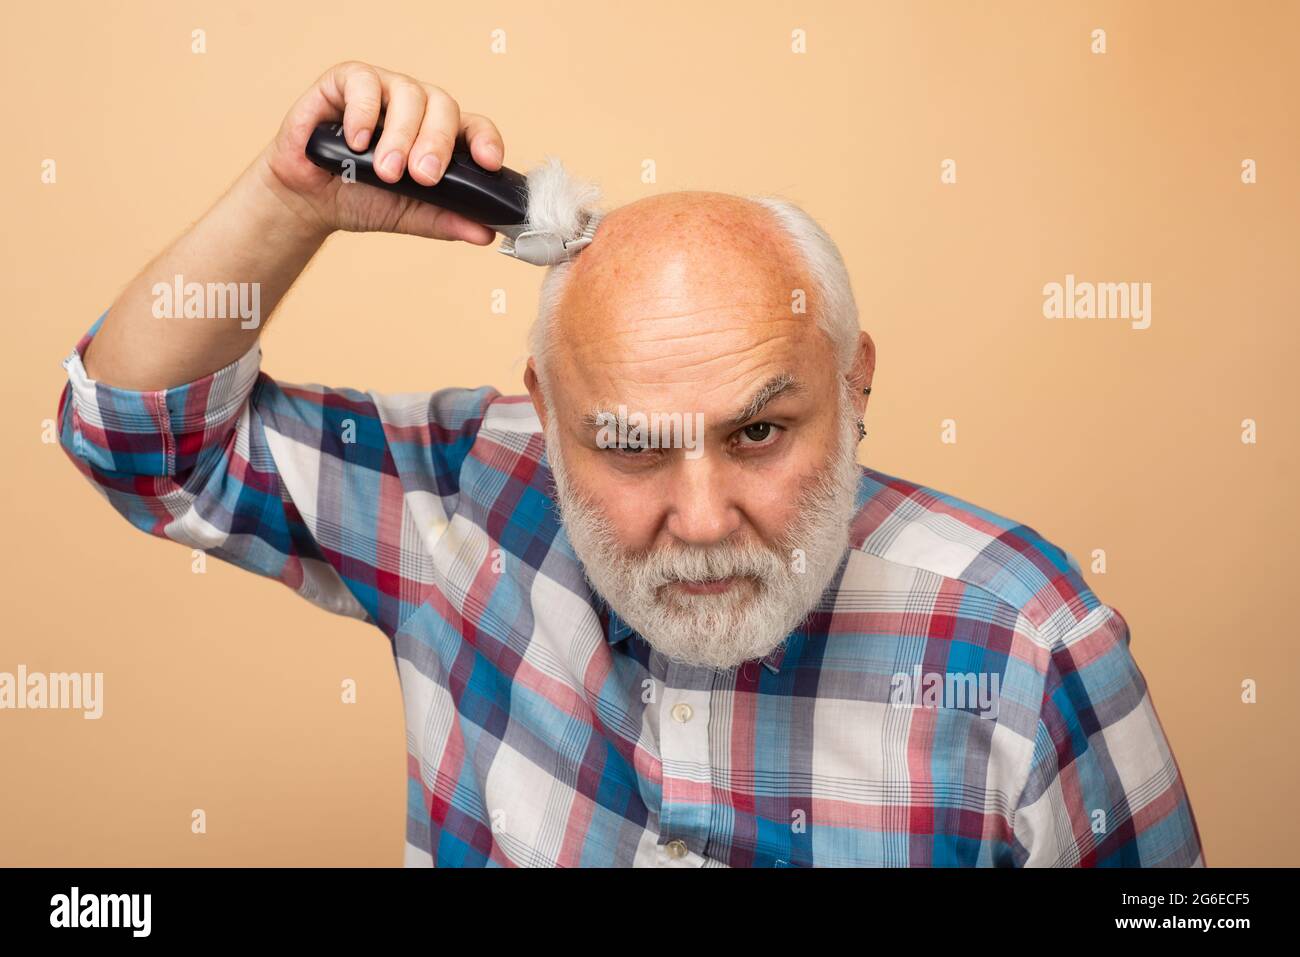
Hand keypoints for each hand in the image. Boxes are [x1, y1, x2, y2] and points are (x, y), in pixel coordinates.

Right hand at [259, 60, 503, 243]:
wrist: (310, 200)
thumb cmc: (362, 198)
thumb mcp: (408, 215)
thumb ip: (445, 220)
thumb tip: (485, 233)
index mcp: (439, 134)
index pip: (474, 127)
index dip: (485, 141)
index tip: (488, 163)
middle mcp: (416, 106)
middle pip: (443, 107)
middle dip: (437, 143)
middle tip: (424, 178)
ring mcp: (383, 90)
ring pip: (408, 93)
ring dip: (401, 135)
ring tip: (386, 171)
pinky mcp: (344, 82)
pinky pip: (363, 83)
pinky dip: (363, 113)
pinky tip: (357, 142)